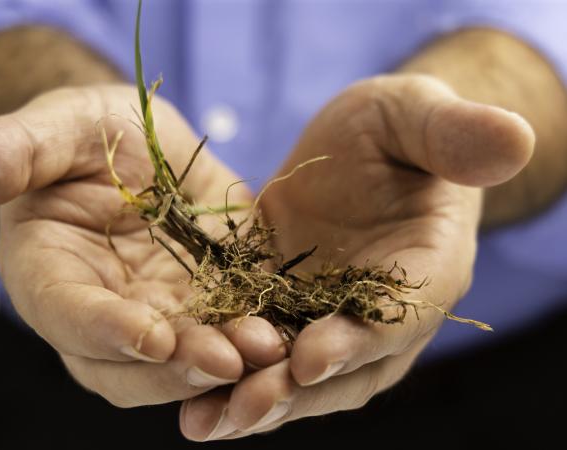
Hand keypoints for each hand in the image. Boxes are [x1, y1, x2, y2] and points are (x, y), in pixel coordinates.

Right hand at [0, 84, 285, 406]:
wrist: (138, 150)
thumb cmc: (85, 135)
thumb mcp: (56, 127)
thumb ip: (8, 151)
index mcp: (49, 272)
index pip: (66, 314)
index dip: (103, 329)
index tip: (148, 332)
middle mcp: (99, 312)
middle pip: (126, 366)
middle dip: (174, 368)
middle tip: (226, 358)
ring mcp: (155, 318)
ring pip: (179, 369)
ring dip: (223, 370)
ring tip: (270, 350)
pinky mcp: (205, 310)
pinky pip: (227, 342)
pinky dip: (257, 350)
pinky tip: (292, 339)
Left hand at [179, 74, 533, 439]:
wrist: (364, 150)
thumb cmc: (398, 128)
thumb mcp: (417, 115)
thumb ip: (454, 133)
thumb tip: (512, 139)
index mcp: (425, 268)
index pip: (399, 315)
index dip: (360, 339)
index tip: (314, 356)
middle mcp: (380, 311)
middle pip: (344, 366)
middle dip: (293, 391)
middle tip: (240, 409)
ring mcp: (330, 317)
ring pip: (298, 373)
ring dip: (255, 400)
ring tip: (204, 422)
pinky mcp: (285, 309)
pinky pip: (260, 349)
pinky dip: (229, 374)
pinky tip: (186, 395)